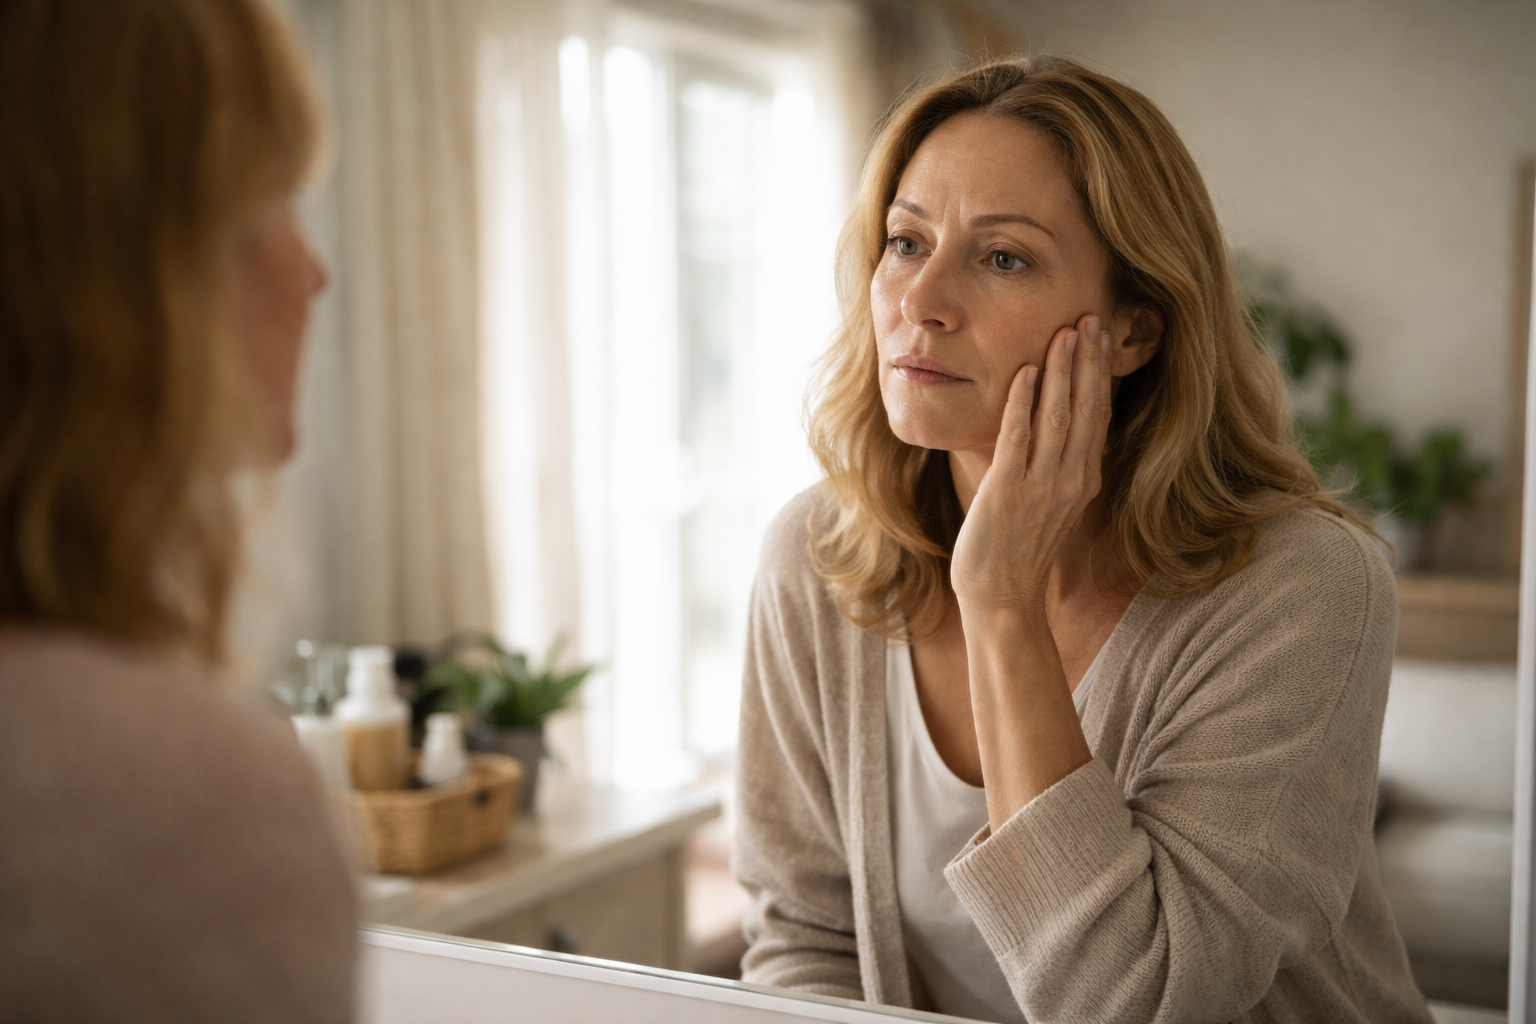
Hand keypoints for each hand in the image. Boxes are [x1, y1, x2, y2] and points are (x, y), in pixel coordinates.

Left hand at [950, 314, 1112, 616]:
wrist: (1003, 597)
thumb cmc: (1018, 550)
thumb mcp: (1050, 503)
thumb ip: (1057, 466)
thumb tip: (1056, 428)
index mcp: (1083, 479)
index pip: (1098, 415)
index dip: (1099, 373)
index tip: (1101, 336)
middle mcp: (1070, 479)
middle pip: (1086, 408)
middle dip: (1088, 361)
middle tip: (1091, 316)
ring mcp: (1042, 486)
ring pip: (1058, 417)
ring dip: (1061, 372)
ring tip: (1064, 331)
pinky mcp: (1008, 492)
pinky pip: (1018, 438)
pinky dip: (1023, 403)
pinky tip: (1024, 372)